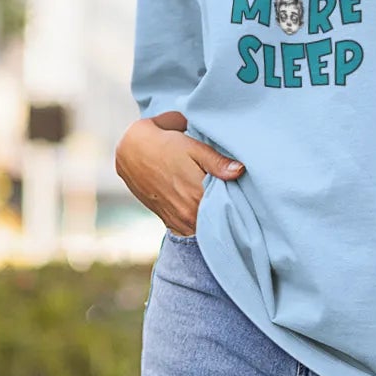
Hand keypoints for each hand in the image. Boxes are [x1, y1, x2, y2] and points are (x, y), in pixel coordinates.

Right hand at [114, 114, 242, 235]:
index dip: (238, 201)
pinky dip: (200, 224)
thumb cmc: (163, 144)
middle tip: (238, 201)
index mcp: (197, 194)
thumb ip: (217, 161)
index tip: (245, 196)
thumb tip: (240, 170)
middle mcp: (188, 213)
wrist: (129, 152)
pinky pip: (192, 231)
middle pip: (218, 220)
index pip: (228, 207)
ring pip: (206, 228)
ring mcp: (179, 221)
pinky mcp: (170, 223)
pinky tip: (205, 212)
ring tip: (222, 206)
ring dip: (213, 220)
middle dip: (228, 212)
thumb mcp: (192, 146)